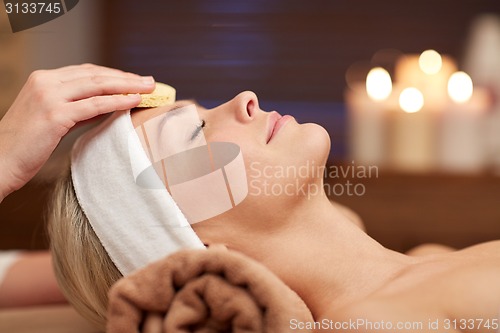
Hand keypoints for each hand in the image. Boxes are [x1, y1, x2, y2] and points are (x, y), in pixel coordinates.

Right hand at [0, 63, 154, 200]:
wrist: (0, 161)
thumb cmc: (26, 145)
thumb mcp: (53, 118)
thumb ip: (77, 108)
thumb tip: (106, 106)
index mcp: (43, 79)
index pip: (86, 72)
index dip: (113, 75)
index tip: (134, 80)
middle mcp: (46, 82)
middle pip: (95, 75)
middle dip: (126, 77)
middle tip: (150, 81)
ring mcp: (49, 96)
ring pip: (97, 86)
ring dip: (127, 86)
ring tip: (149, 88)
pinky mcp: (55, 114)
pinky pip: (94, 105)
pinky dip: (116, 101)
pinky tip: (133, 101)